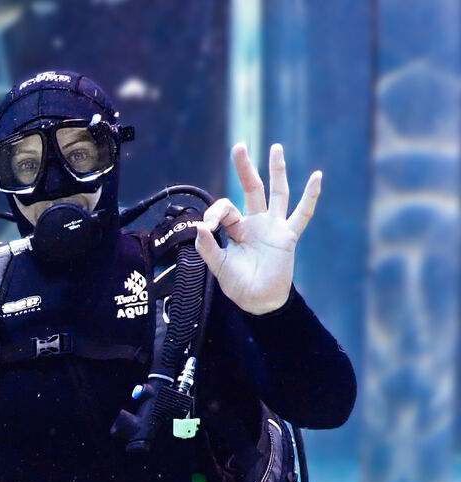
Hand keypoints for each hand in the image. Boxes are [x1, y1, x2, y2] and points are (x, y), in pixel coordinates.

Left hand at [195, 142, 321, 314]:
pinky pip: (302, 213)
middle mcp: (256, 222)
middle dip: (245, 168)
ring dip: (276, 171)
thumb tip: (200, 227)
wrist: (258, 300)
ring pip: (277, 193)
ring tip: (275, 148)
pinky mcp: (288, 236)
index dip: (214, 213)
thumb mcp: (217, 265)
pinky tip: (317, 177)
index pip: (225, 208)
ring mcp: (274, 227)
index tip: (207, 227)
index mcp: (237, 228)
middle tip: (239, 146)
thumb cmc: (238, 283)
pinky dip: (310, 196)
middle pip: (252, 189)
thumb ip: (207, 247)